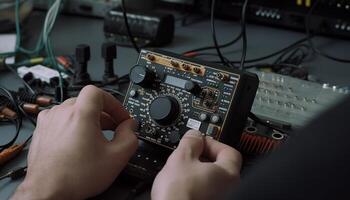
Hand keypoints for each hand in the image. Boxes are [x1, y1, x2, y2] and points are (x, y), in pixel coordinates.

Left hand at [12, 85, 137, 199]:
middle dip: (104, 114)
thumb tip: (130, 127)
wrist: (47, 192)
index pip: (98, 92)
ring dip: (88, 119)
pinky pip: (61, 120)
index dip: (113, 103)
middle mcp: (61, 113)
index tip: (120, 117)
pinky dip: (73, 126)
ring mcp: (48, 122)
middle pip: (87, 102)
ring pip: (74, 110)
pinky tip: (78, 142)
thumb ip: (130, 137)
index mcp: (80, 114)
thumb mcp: (116, 157)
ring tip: (96, 137)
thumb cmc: (74, 177)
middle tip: (113, 128)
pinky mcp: (41, 132)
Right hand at [151, 130, 241, 199]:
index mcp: (229, 175)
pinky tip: (182, 186)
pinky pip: (206, 192)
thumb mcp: (181, 157)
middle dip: (203, 157)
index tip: (198, 142)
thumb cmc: (178, 194)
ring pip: (211, 180)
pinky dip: (196, 186)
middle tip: (187, 155)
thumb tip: (194, 135)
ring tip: (181, 171)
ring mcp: (221, 199)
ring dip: (198, 172)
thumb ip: (191, 142)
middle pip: (220, 165)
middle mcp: (230, 189)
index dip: (211, 143)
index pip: (228, 150)